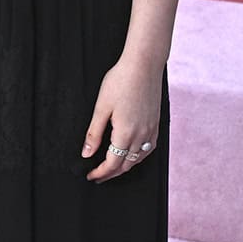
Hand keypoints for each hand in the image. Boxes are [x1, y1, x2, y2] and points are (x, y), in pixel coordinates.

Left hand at [81, 54, 162, 182]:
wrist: (144, 65)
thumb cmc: (121, 81)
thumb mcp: (101, 107)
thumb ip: (94, 134)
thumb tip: (86, 154)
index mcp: (125, 133)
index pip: (112, 164)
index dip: (100, 173)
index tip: (90, 176)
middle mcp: (141, 136)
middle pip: (125, 165)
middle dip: (110, 174)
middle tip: (98, 176)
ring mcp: (151, 130)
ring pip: (138, 159)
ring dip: (124, 167)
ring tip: (112, 169)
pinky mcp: (156, 124)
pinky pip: (149, 149)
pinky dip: (139, 157)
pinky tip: (133, 155)